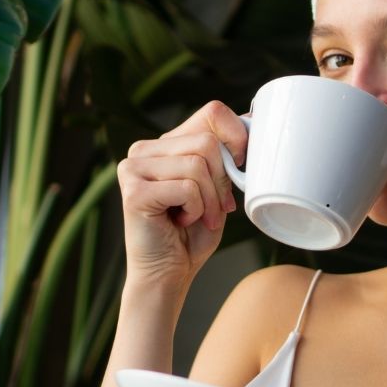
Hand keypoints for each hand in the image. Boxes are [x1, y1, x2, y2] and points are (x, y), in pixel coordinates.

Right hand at [116, 101, 246, 290]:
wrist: (168, 274)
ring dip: (210, 200)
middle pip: (207, 142)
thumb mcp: (217, 188)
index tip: (242, 166)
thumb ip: (225, 157)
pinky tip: (181, 222)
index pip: (211, 112)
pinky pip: (187, 188)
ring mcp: (134, 168)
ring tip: (199, 217)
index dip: (236, 136)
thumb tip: (252, 122)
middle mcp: (144, 150)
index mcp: (166, 144)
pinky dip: (196, 210)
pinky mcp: (133, 191)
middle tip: (218, 207)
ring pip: (198, 164)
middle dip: (223, 180)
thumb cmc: (193, 234)